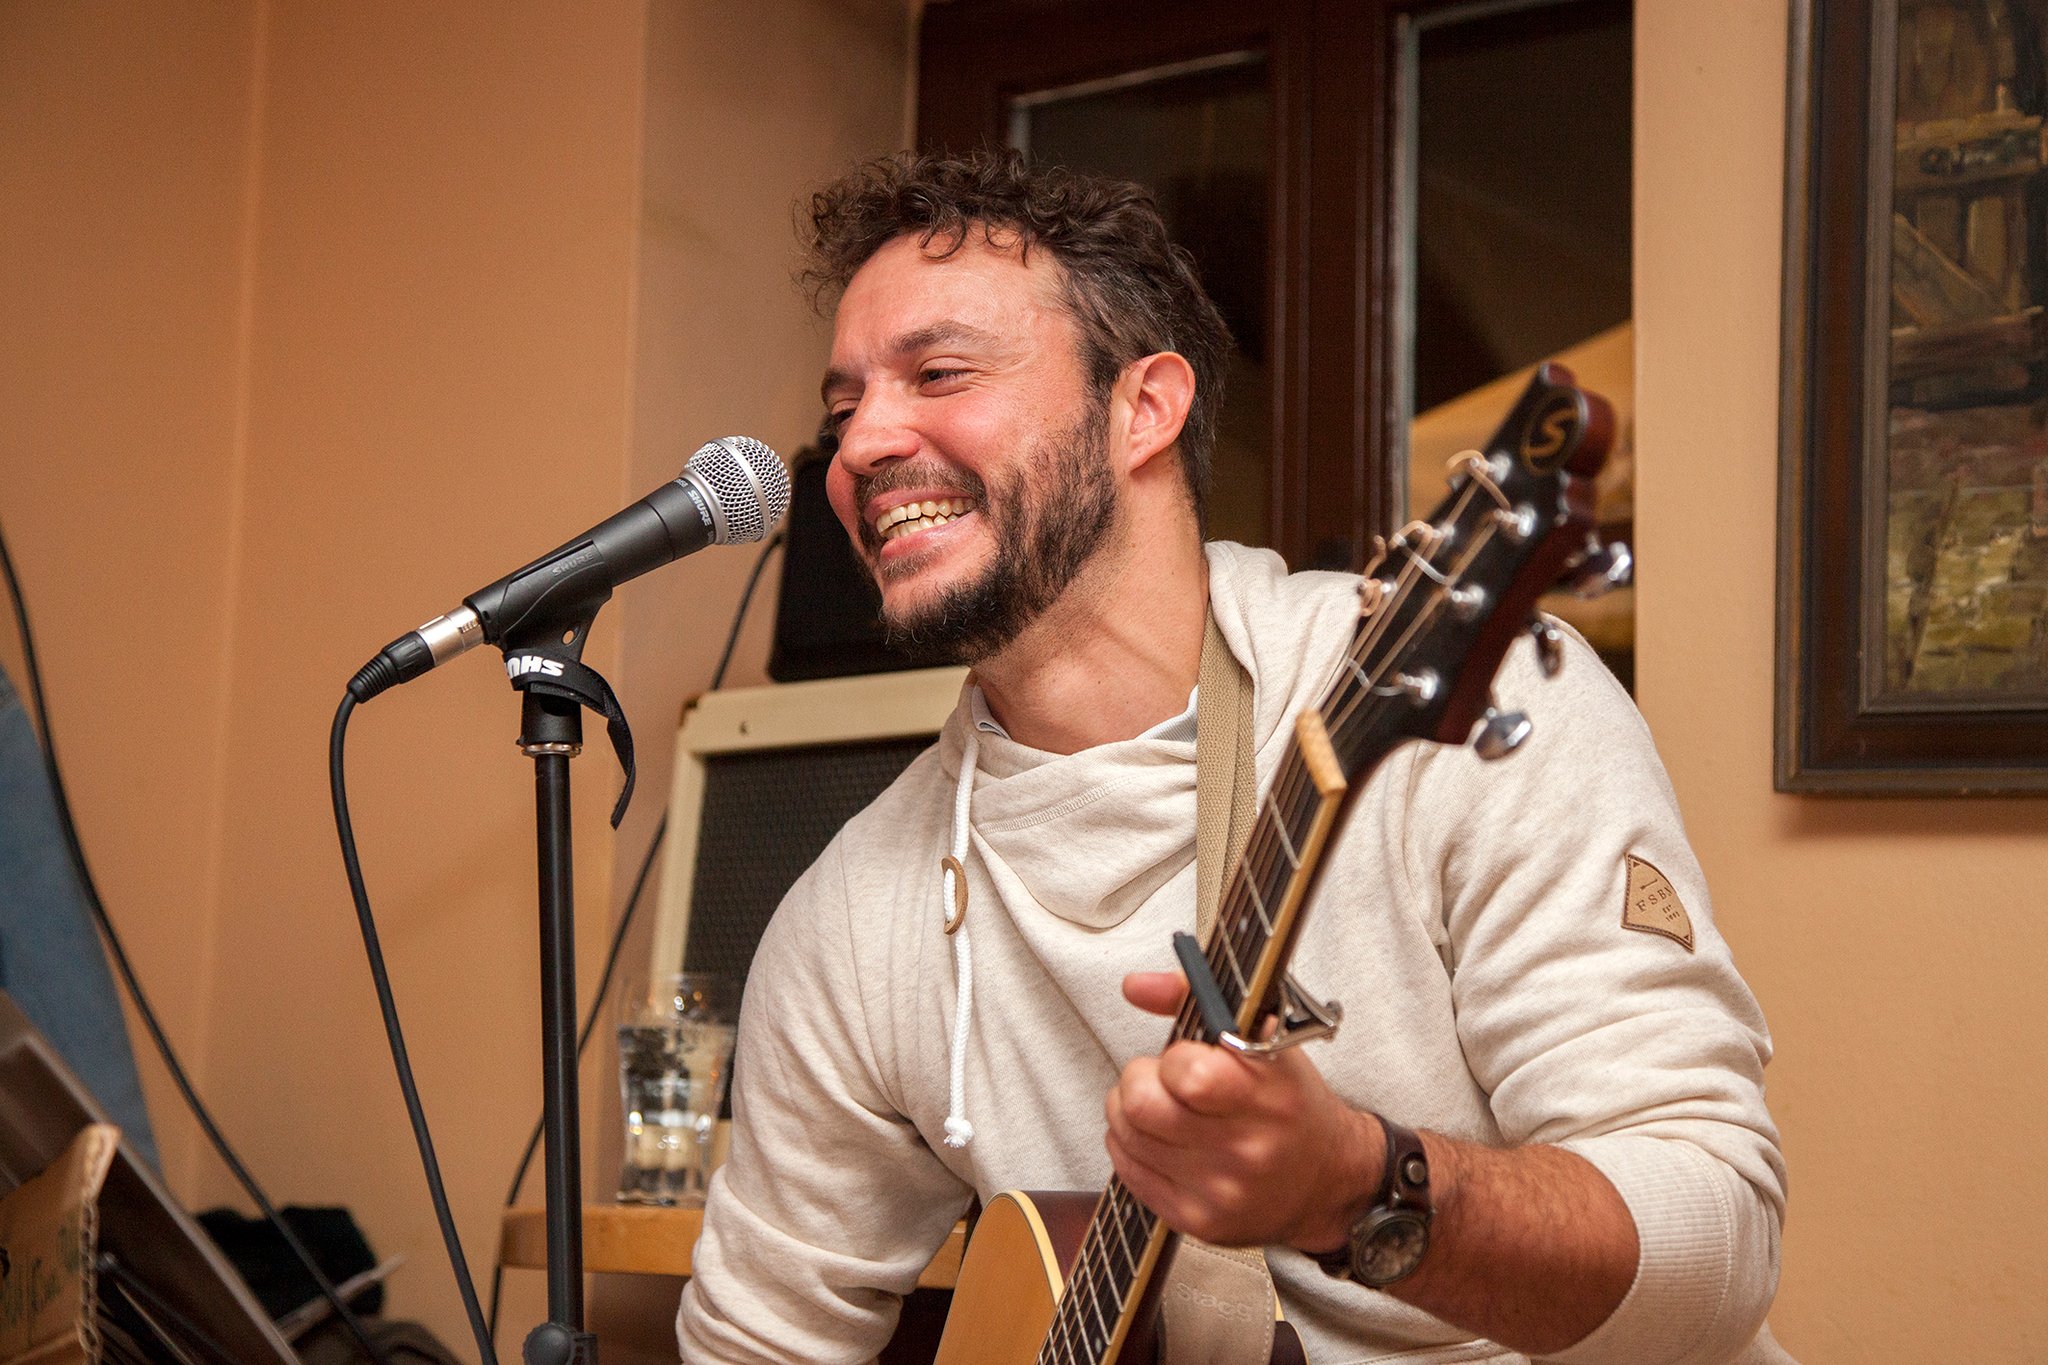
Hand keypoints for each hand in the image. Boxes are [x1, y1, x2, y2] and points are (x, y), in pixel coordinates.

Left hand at [1103, 970, 1379, 1251]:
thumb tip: (1136, 985)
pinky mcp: (1198, 1221)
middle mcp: (1247, 1148)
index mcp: (1268, 1095)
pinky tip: (1161, 1140)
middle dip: (1137, 1081)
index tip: (1185, 1060)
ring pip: (1125, 1136)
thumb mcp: (1265, 1037)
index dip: (1173, 1058)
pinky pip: (1128, 1172)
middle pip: (1140, 1106)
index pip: (1186, 1073)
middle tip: (1159, 1081)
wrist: (1327, 1181)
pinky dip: (1133, 1147)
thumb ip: (1194, 997)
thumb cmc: (1291, 1103)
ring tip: (1161, 1108)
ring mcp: (1220, 1190)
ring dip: (1130, 1113)